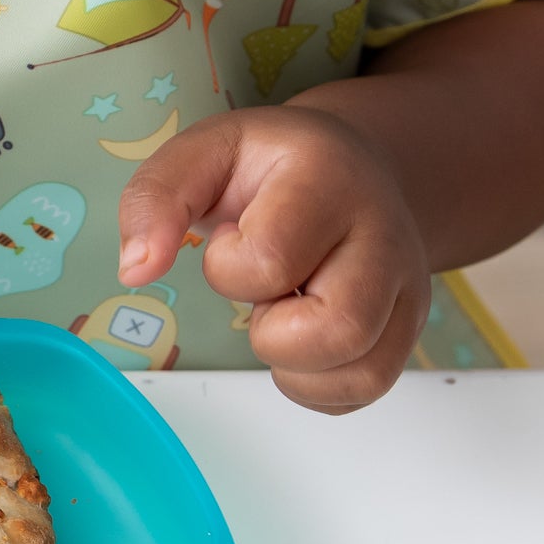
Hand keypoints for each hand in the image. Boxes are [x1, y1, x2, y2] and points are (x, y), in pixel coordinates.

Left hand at [116, 105, 429, 411]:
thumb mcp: (204, 153)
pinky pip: (364, 389)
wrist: (353, 166)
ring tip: (283, 316)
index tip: (231, 238)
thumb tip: (135, 269)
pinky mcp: (408, 329)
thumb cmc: (273, 168)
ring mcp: (405, 287)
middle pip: (340, 328)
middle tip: (263, 295)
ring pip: (362, 373)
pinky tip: (299, 343)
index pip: (271, 260)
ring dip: (296, 366)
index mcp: (327, 180)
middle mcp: (382, 235)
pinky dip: (315, 386)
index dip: (229, 266)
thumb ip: (156, 198)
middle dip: (273, 333)